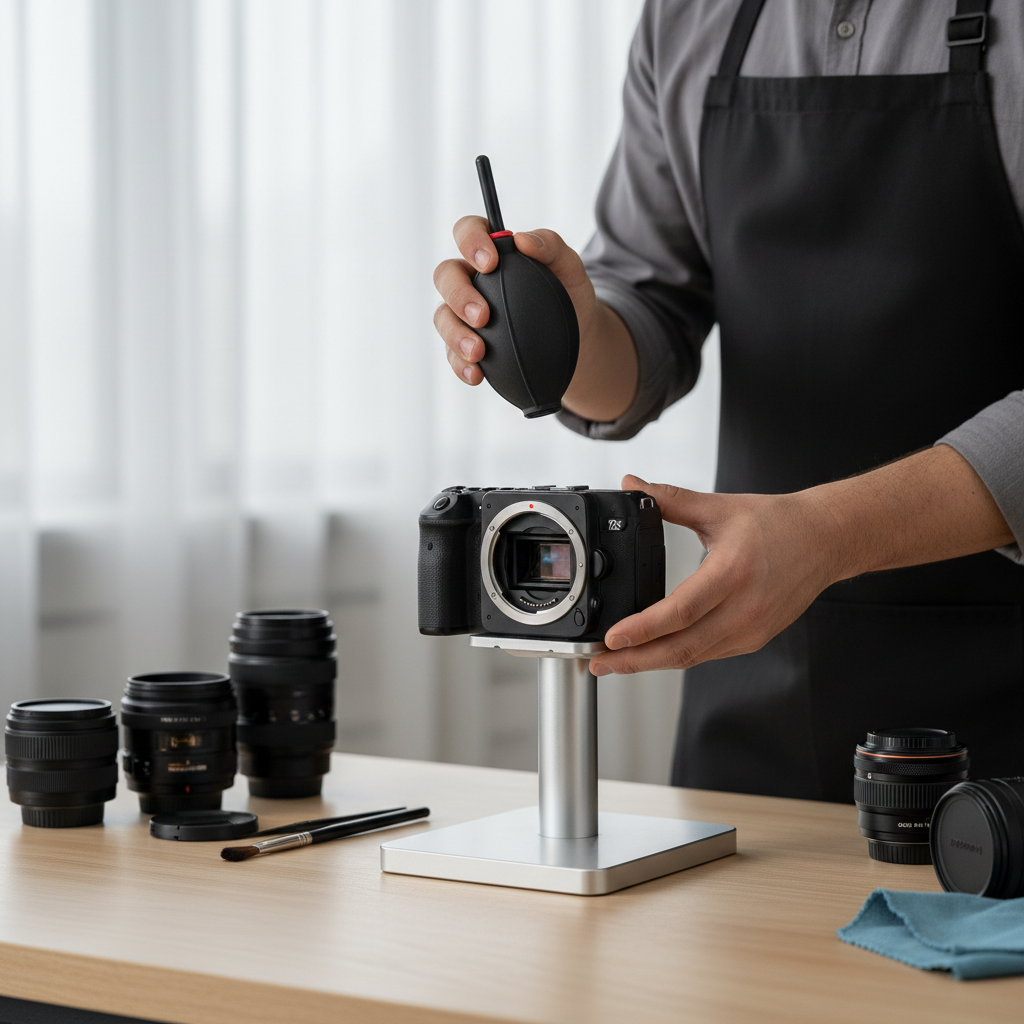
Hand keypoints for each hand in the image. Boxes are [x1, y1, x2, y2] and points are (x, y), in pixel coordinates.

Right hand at [432, 217, 597, 386]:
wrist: (575, 340)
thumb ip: (551, 246)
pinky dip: (461, 366)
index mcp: (491, 253)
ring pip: (442, 317)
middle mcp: (471, 280)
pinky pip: (452, 355)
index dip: (470, 241)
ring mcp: (463, 315)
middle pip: (445, 276)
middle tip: (484, 315)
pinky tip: (477, 375)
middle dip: (459, 295)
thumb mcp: (571, 267)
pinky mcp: (465, 347)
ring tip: (479, 351)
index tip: (490, 263)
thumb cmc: (568, 295)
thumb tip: (523, 239)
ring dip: (456, 334)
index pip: (468, 231)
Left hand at [589, 475, 839, 676]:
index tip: (612, 638)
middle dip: (634, 661)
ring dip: (651, 663)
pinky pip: (707, 654)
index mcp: (732, 573)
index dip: (643, 630)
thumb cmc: (780, 525)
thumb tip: (634, 485)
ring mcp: (750, 629)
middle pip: (681, 647)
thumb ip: (670, 498)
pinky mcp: (753, 638)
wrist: (827, 540)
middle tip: (598, 662)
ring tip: (615, 662)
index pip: (680, 611)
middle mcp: (743, 609)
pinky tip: (652, 654)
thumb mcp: (720, 507)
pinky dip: (676, 656)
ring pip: (692, 657)